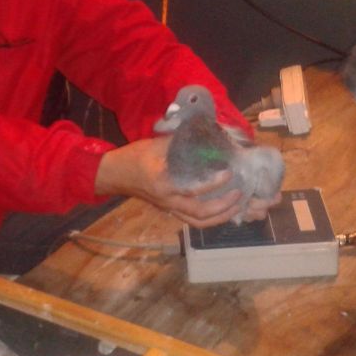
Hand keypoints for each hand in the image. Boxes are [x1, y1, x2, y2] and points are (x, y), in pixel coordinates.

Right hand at [95, 138, 255, 226]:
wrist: (115, 174)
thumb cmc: (135, 156)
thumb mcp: (157, 144)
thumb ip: (181, 141)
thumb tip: (206, 133)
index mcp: (163, 183)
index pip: (191, 189)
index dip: (212, 184)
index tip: (228, 173)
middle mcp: (167, 200)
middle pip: (199, 214)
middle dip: (222, 207)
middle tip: (239, 193)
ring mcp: (169, 208)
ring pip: (198, 222)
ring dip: (220, 217)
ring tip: (236, 205)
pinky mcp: (170, 210)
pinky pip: (193, 220)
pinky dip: (211, 218)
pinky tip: (224, 209)